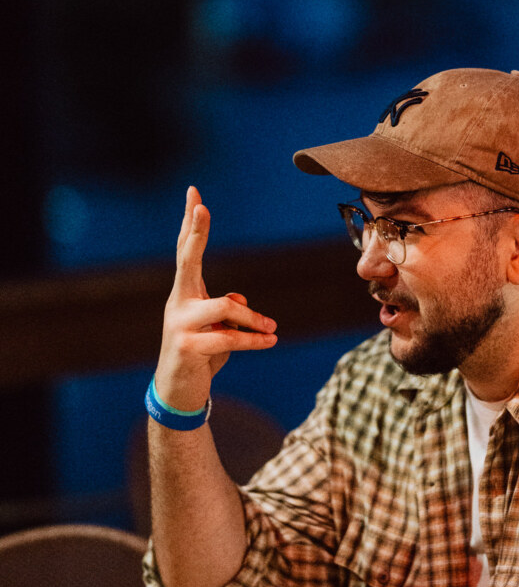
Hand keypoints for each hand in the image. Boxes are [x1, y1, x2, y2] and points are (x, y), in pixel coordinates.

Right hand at [153, 186, 277, 412]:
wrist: (179, 392)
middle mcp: (178, 302)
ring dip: (253, 320)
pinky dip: (254, 340)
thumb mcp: (218, 328)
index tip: (194, 194)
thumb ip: (228, 309)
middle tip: (201, 206)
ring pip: (225, 308)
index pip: (186, 251)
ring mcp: (179, 324)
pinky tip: (270, 341)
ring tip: (272, 328)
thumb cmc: (202, 354)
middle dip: (195, 232)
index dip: (191, 223)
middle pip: (187, 259)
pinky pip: (229, 338)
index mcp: (186, 292)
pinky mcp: (188, 347)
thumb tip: (239, 302)